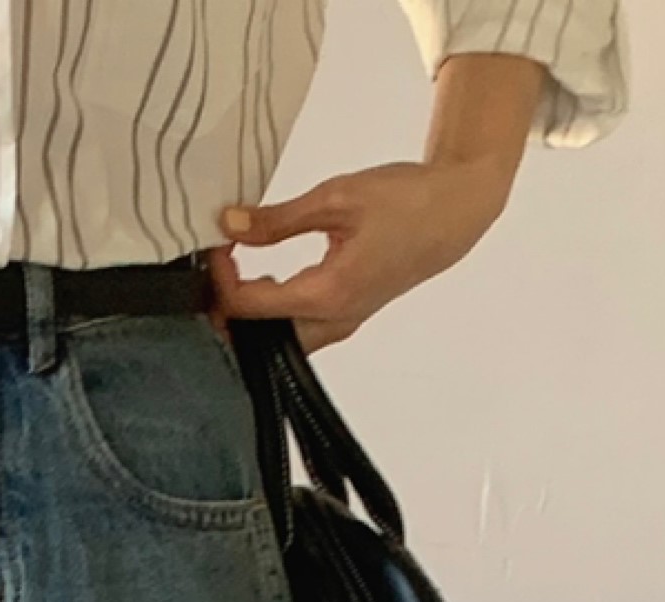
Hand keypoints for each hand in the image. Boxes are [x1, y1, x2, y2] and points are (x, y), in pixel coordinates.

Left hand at [203, 155, 514, 351]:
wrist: (451, 215)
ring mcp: (340, 327)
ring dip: (249, 316)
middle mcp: (332, 323)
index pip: (248, 306)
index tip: (217, 243)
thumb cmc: (404, 202)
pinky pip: (295, 332)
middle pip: (258, 337)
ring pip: (277, 341)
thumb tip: (230, 224)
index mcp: (326, 294)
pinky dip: (271, 314)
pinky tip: (260, 282)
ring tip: (231, 275)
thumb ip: (278, 219)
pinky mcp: (344, 320)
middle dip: (227, 310)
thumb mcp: (336, 197)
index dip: (221, 278)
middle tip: (213, 269)